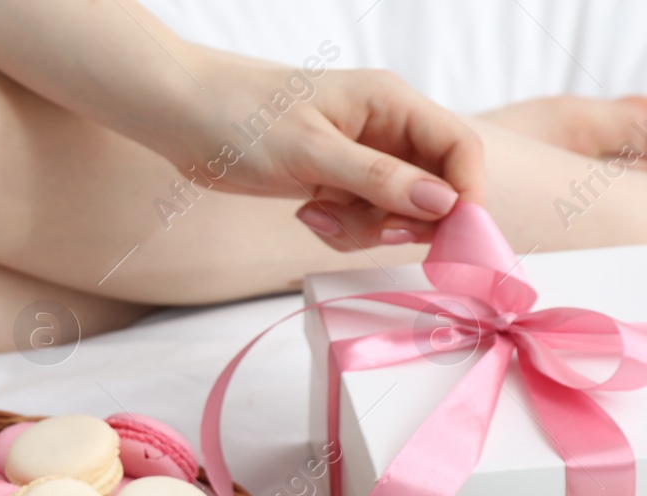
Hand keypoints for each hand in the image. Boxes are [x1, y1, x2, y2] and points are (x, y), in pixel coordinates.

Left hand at [166, 54, 484, 249]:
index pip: (459, 148)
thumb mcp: (312, 153)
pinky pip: (359, 218)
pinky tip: (305, 215)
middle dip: (406, 219)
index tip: (452, 238)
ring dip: (364, 228)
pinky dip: (340, 228)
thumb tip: (442, 203)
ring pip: (394, 211)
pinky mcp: (331, 181)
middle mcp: (382, 129)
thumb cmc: (242, 120)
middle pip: (432, 187)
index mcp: (390, 104)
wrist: (182, 118)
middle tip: (371, 231)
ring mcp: (357, 158)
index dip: (466, 194)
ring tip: (318, 216)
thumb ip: (378, 180)